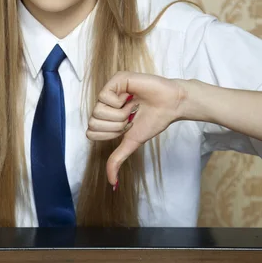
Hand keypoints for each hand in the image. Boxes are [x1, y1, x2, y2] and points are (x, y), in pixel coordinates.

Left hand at [86, 71, 186, 185]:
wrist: (170, 106)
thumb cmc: (153, 121)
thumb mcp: (131, 142)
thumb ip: (117, 159)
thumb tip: (111, 183)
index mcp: (105, 116)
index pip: (91, 132)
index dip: (110, 134)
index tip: (126, 127)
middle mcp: (104, 103)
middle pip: (92, 122)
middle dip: (116, 125)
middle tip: (131, 117)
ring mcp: (109, 90)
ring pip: (98, 110)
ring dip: (120, 114)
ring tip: (133, 106)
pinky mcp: (116, 79)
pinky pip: (104, 96)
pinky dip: (121, 102)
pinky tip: (132, 97)